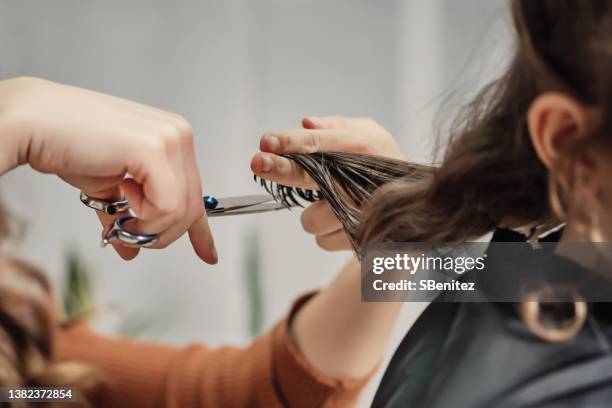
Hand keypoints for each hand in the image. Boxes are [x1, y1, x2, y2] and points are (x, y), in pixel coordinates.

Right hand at [0, 77, 215, 262]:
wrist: (33, 124)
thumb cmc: (67, 146)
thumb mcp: (108, 188)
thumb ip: (127, 215)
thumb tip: (131, 250)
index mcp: (173, 139)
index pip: (196, 193)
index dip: (201, 230)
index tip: (208, 255)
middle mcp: (179, 135)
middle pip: (191, 208)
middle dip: (159, 233)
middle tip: (126, 232)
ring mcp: (170, 138)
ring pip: (181, 211)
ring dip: (146, 226)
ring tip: (118, 210)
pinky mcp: (154, 148)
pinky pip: (167, 205)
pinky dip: (143, 216)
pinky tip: (120, 191)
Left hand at [251, 116, 402, 250]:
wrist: (417, 205)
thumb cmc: (380, 162)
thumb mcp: (367, 134)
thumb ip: (335, 127)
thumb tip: (306, 123)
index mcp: (364, 146)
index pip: (320, 142)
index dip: (291, 142)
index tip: (266, 142)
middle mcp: (363, 179)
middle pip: (312, 176)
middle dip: (282, 170)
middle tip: (258, 162)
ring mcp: (364, 212)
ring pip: (312, 219)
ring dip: (313, 215)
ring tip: (332, 207)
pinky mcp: (362, 240)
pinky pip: (323, 240)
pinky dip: (326, 233)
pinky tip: (342, 223)